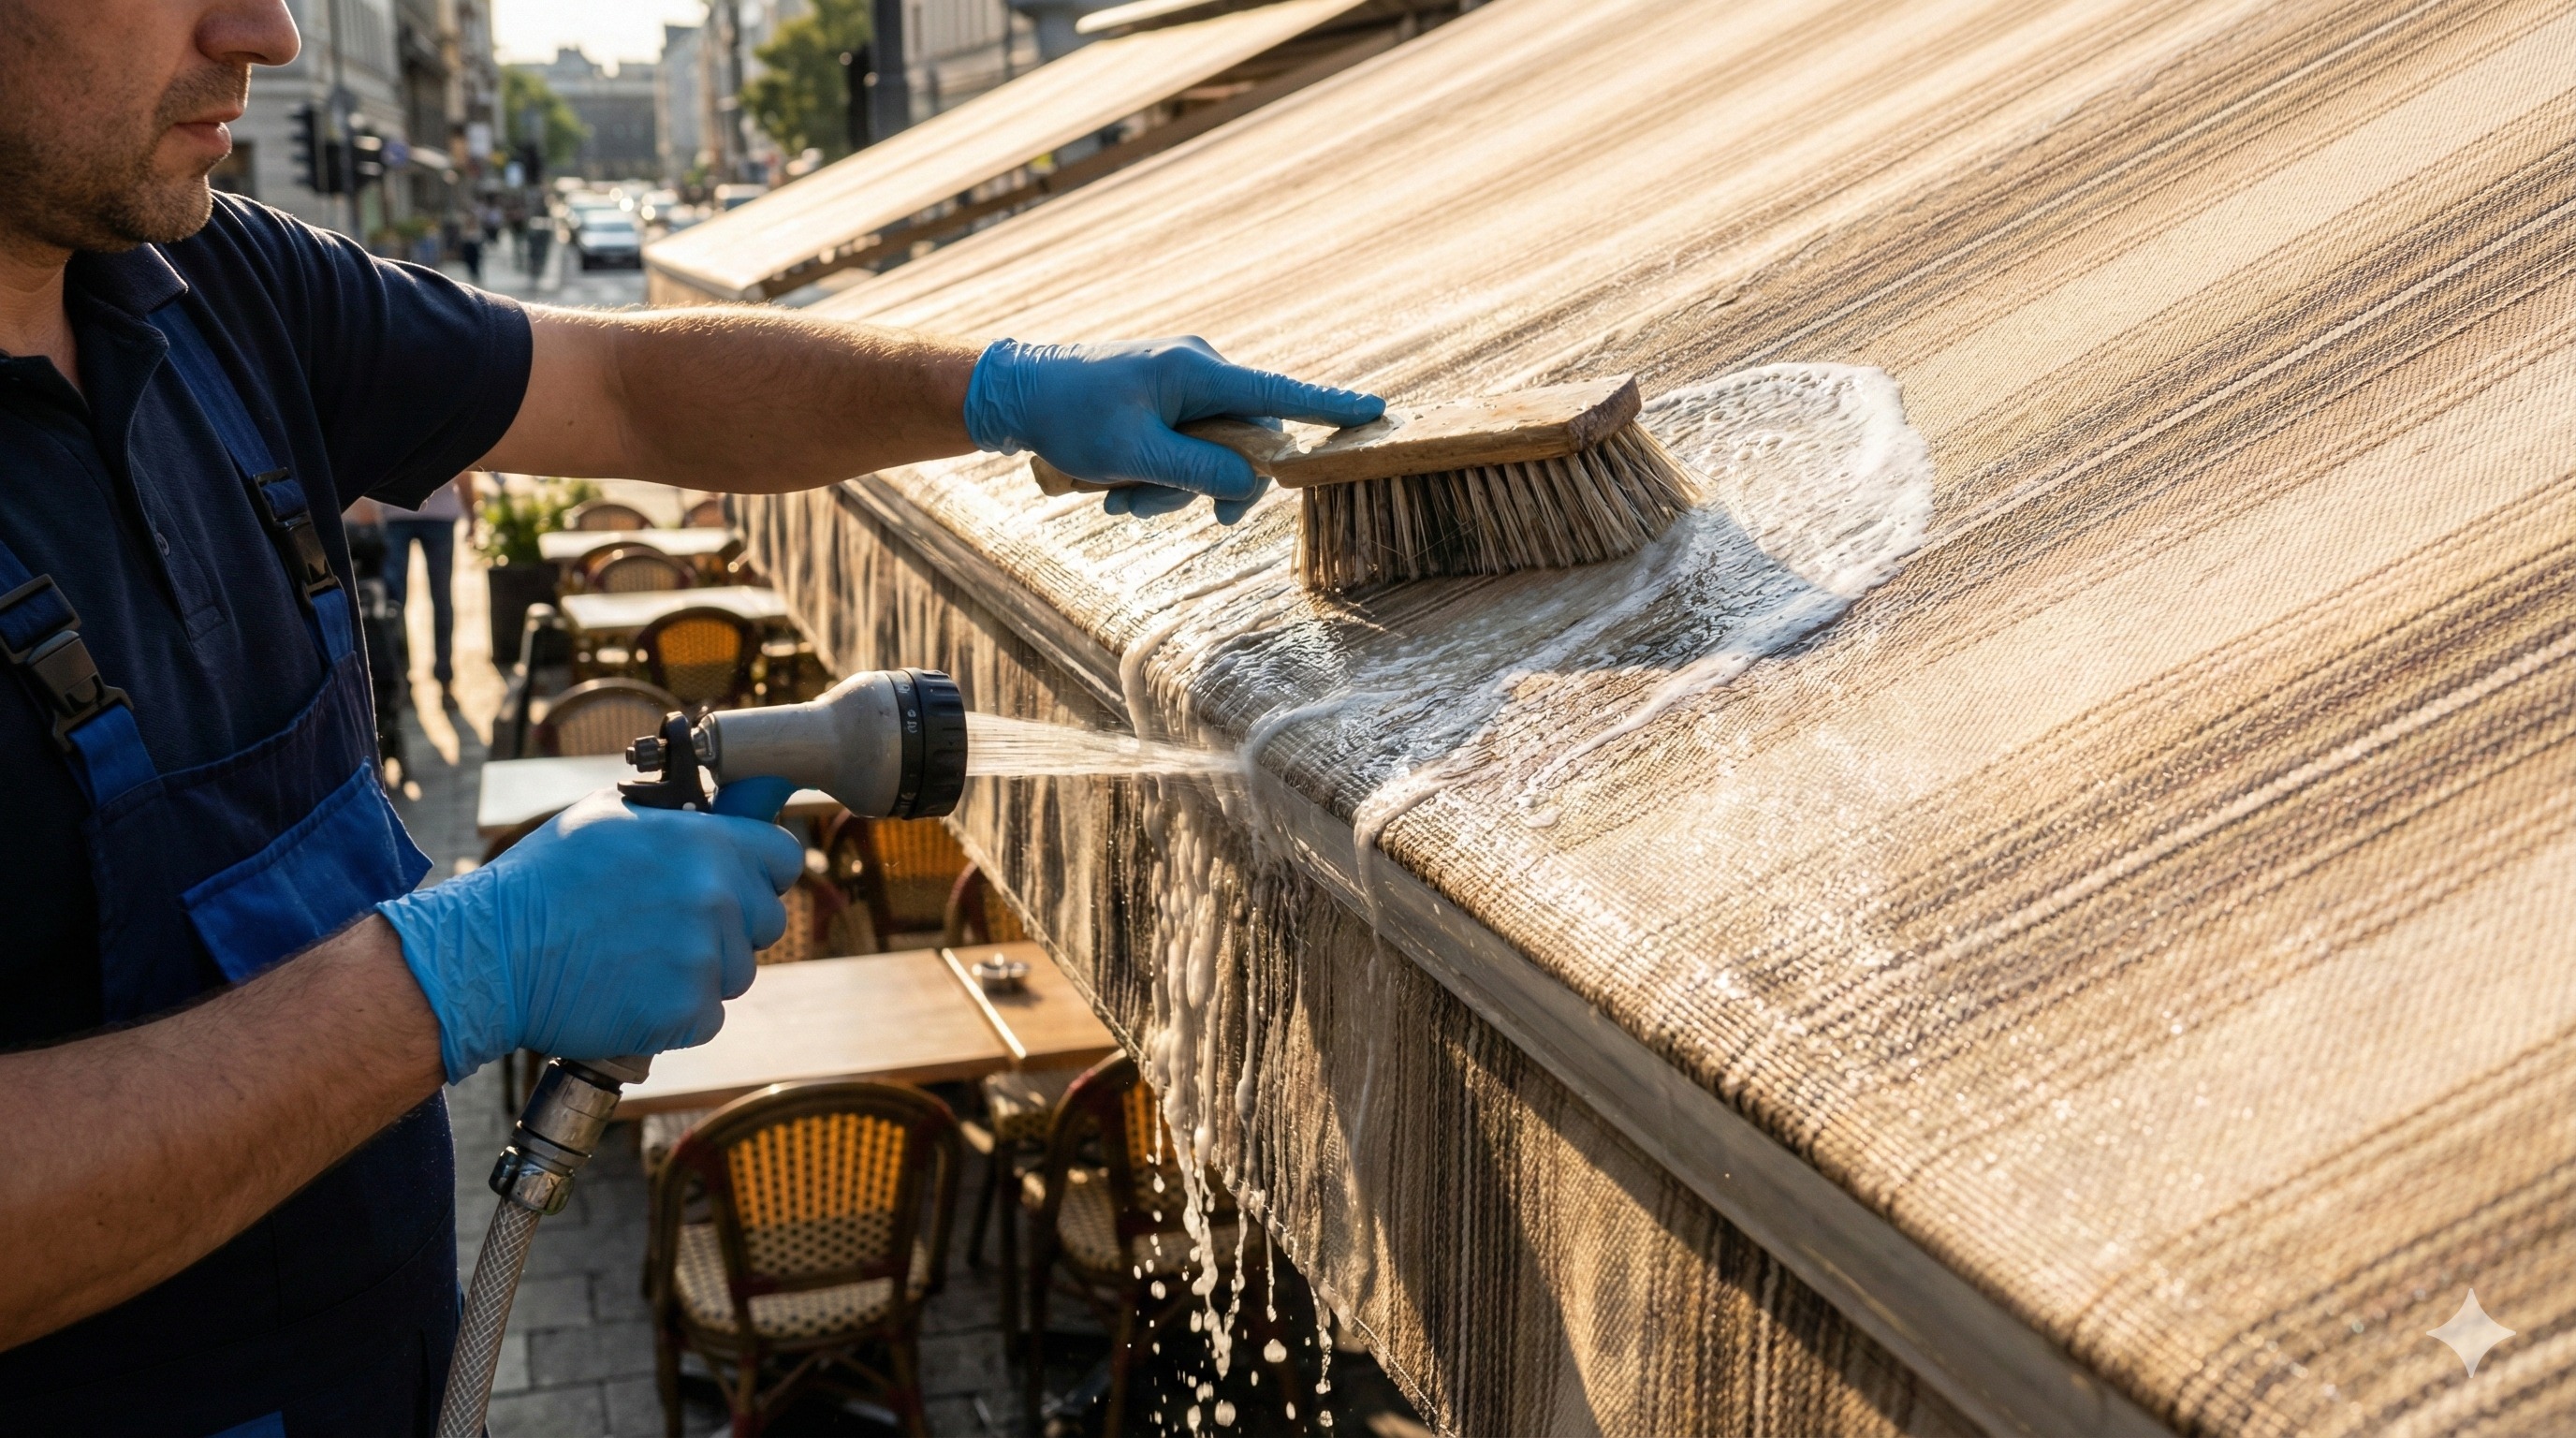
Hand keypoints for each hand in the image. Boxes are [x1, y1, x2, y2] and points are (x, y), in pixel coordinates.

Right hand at [377, 790, 805, 1080]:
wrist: (492, 953)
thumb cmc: (543, 881)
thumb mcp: (610, 815)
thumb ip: (676, 816)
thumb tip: (715, 811)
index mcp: (706, 844)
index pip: (783, 857)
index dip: (762, 870)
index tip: (741, 880)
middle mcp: (718, 899)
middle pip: (766, 921)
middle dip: (731, 927)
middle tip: (670, 927)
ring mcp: (705, 959)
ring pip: (736, 973)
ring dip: (700, 972)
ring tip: (637, 960)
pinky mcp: (686, 1013)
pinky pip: (706, 1017)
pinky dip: (675, 1015)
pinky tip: (630, 994)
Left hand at [963, 336, 1382, 523]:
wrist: (1016, 394)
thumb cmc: (1071, 415)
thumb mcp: (1135, 454)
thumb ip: (1201, 473)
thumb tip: (1254, 487)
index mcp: (1198, 370)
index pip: (1280, 393)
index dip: (1331, 408)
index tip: (1377, 413)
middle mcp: (1200, 372)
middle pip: (1244, 442)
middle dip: (1204, 488)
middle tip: (1144, 509)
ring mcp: (1183, 387)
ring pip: (1211, 455)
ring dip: (1170, 489)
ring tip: (1116, 500)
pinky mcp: (1166, 403)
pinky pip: (1186, 449)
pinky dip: (1157, 476)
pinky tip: (1114, 487)